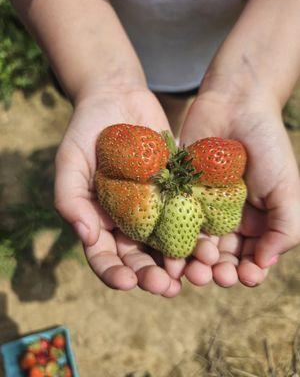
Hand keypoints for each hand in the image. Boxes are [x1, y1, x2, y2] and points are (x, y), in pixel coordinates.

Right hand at [54, 85, 184, 296]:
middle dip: (152, 275)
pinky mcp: (177, 189)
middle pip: (140, 256)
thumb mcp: (69, 162)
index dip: (113, 272)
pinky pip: (188, 212)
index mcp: (100, 220)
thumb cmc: (86, 131)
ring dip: (180, 261)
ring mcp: (154, 206)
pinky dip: (199, 229)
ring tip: (195, 273)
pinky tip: (209, 241)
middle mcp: (128, 219)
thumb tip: (86, 235)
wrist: (116, 98)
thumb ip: (70, 199)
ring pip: (168, 242)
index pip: (104, 256)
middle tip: (166, 287)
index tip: (127, 282)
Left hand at [180, 90, 299, 286]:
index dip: (248, 272)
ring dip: (192, 263)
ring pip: (193, 245)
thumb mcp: (288, 189)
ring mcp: (200, 208)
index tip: (244, 277)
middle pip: (220, 257)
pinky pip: (172, 222)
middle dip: (217, 271)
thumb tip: (264, 265)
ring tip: (191, 273)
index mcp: (255, 223)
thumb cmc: (268, 147)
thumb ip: (286, 228)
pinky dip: (170, 240)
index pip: (250, 258)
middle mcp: (226, 220)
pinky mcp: (178, 194)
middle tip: (213, 277)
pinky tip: (168, 253)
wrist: (236, 106)